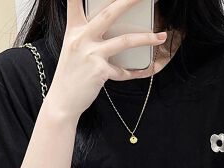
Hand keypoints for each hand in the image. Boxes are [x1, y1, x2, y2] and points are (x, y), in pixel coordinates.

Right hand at [46, 0, 167, 118]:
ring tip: (161, 36)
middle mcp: (81, 38)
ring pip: (124, 40)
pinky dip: (136, 72)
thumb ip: (87, 36)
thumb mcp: (73, 50)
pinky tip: (146, 70)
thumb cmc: (70, 76)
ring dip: (146, 38)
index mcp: (74, 30)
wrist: (62, 101)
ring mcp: (91, 54)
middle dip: (130, 1)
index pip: (74, 2)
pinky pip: (124, 71)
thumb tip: (113, 31)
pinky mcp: (100, 71)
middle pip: (109, 13)